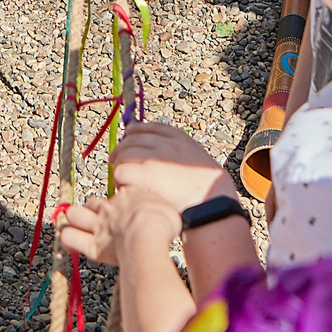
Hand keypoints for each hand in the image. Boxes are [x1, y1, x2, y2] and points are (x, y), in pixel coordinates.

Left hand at [58, 187, 173, 267]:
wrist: (148, 233)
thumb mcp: (169, 210)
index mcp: (130, 196)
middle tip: (94, 214)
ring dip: (73, 217)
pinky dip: (68, 238)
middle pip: (93, 201)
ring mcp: (100, 226)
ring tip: (74, 222)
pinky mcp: (94, 246)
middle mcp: (111, 208)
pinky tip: (68, 237)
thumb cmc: (163, 222)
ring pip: (76, 214)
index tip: (124, 208)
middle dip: (90, 207)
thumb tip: (166, 217)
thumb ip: (162, 210)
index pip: (120, 193)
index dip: (120, 201)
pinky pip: (71, 238)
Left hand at [110, 121, 238, 209]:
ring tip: (125, 181)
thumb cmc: (204, 189)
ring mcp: (154, 157)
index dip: (134, 133)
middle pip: (130, 140)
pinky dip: (119, 180)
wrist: (212, 204)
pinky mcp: (145, 173)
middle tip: (121, 165)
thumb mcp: (194, 160)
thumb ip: (175, 151)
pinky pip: (120, 171)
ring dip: (120, 167)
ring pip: (122, 154)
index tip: (128, 141)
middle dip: (123, 152)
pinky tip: (126, 189)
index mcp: (178, 138)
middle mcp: (164, 143)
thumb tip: (152, 152)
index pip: (147, 127)